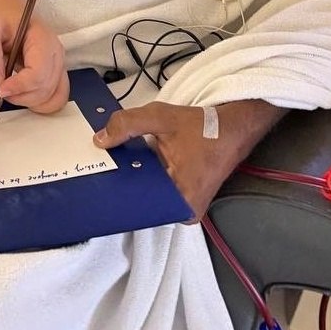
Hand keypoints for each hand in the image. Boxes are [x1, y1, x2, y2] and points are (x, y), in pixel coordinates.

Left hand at [0, 7, 69, 113]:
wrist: (9, 12)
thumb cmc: (1, 18)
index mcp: (42, 38)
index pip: (37, 72)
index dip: (19, 86)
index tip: (0, 90)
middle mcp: (56, 52)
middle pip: (46, 87)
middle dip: (21, 96)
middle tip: (1, 91)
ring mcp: (59, 63)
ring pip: (53, 95)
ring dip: (30, 101)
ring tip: (11, 93)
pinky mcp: (56, 71)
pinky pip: (57, 96)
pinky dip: (41, 103)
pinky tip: (25, 97)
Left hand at [93, 100, 280, 217]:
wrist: (233, 129)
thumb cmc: (203, 127)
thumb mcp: (161, 118)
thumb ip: (128, 125)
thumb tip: (100, 140)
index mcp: (180, 199)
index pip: (137, 201)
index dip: (116, 184)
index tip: (97, 173)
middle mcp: (183, 211)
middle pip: (141, 199)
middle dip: (122, 180)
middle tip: (103, 163)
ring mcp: (184, 207)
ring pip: (147, 195)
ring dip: (133, 177)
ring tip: (116, 161)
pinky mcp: (183, 199)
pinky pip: (156, 191)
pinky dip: (145, 176)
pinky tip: (134, 162)